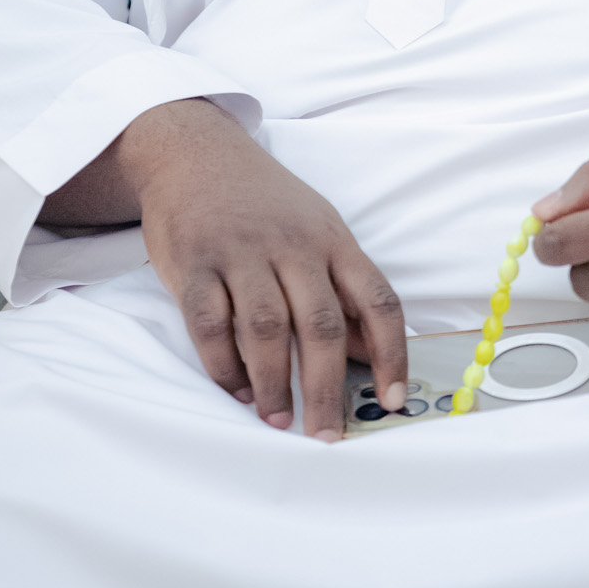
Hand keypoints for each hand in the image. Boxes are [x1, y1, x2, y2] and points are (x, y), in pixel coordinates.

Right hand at [42, 99, 406, 437]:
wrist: (196, 153)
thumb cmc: (265, 201)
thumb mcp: (318, 228)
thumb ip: (342, 288)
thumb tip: (370, 354)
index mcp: (334, 240)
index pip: (378, 300)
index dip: (392, 354)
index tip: (394, 399)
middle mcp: (293, 245)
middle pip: (321, 325)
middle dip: (326, 388)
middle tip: (326, 435)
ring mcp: (241, 252)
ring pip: (265, 329)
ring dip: (273, 383)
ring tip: (278, 418)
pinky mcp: (194, 263)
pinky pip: (210, 323)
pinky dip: (223, 365)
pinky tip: (236, 388)